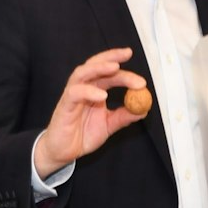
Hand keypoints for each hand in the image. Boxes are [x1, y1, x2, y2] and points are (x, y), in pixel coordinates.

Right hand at [34, 47, 147, 177]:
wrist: (63, 152)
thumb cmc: (82, 135)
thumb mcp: (109, 125)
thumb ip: (124, 116)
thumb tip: (143, 109)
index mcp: (94, 90)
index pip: (106, 71)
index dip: (118, 61)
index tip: (131, 56)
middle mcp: (82, 88)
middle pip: (95, 65)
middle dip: (111, 58)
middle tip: (127, 55)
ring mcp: (72, 96)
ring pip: (82, 73)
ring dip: (99, 68)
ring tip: (115, 67)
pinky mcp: (65, 106)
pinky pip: (75, 94)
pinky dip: (89, 92)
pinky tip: (102, 95)